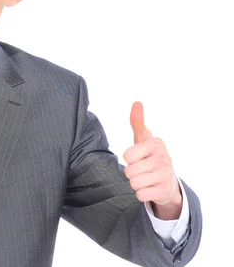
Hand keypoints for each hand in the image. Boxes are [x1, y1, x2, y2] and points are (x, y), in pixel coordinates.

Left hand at [123, 101, 181, 217]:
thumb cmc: (150, 156)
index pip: (128, 155)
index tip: (139, 157)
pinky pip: (140, 195)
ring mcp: (166, 175)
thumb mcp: (144, 138)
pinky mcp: (165, 191)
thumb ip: (137, 122)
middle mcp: (164, 158)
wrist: (168, 181)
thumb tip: (137, 102)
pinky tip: (149, 188)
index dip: (129, 158)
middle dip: (131, 172)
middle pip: (129, 171)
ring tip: (145, 179)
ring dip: (135, 183)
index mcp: (157, 143)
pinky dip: (141, 194)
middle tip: (141, 170)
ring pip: (134, 183)